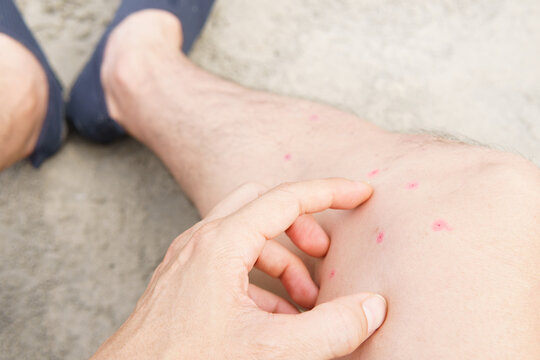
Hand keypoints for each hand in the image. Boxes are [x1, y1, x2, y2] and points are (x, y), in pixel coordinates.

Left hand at [91, 179, 386, 359]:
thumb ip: (331, 329)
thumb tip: (373, 307)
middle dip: (301, 225)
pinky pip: (229, 264)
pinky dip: (259, 280)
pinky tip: (274, 318)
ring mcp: (187, 261)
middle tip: (324, 255)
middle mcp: (201, 242)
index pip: (287, 198)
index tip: (360, 194)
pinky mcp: (183, 282)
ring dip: (282, 259)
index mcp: (221, 243)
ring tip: (305, 301)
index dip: (330, 192)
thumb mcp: (271, 351)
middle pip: (262, 206)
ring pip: (246, 237)